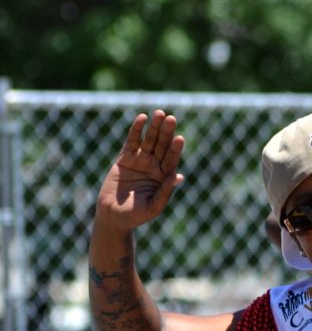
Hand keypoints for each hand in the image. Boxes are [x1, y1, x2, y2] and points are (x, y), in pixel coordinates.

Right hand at [95, 110, 184, 232]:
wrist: (113, 216)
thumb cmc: (135, 216)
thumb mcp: (154, 207)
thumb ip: (165, 192)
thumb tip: (179, 176)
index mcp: (164, 178)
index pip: (171, 160)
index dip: (175, 149)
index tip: (179, 138)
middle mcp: (154, 167)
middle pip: (162, 146)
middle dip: (166, 133)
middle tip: (171, 119)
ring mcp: (140, 161)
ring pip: (149, 140)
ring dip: (155, 127)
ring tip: (159, 114)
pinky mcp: (126, 158)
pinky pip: (132, 141)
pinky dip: (137, 130)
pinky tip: (142, 118)